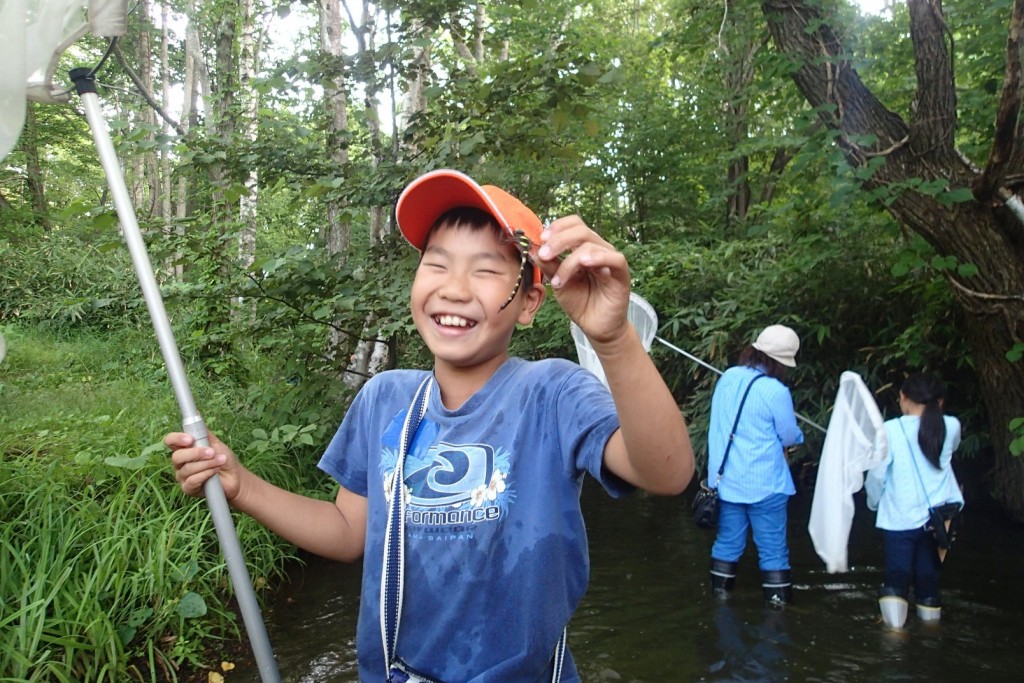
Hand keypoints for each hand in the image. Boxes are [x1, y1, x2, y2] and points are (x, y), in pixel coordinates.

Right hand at [164, 431, 243, 500]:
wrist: (235, 477)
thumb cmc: (224, 459)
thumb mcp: (215, 442)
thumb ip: (203, 432)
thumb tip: (196, 414)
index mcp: (184, 448)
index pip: (170, 441)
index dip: (176, 439)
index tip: (189, 439)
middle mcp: (180, 462)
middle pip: (176, 456)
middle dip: (196, 453)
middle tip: (212, 452)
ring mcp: (183, 476)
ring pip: (187, 469)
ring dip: (207, 464)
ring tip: (220, 461)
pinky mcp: (188, 488)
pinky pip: (192, 481)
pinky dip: (205, 474)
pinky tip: (215, 472)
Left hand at [535, 215, 630, 344]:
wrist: (595, 326)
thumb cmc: (579, 302)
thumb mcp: (558, 282)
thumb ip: (548, 265)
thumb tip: (532, 248)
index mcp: (583, 247)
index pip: (574, 224)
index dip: (557, 227)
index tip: (541, 238)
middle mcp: (598, 249)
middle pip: (581, 230)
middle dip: (558, 240)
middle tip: (544, 255)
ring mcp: (610, 260)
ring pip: (591, 245)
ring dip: (569, 261)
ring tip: (558, 281)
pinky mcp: (622, 274)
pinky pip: (615, 258)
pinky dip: (599, 257)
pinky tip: (585, 263)